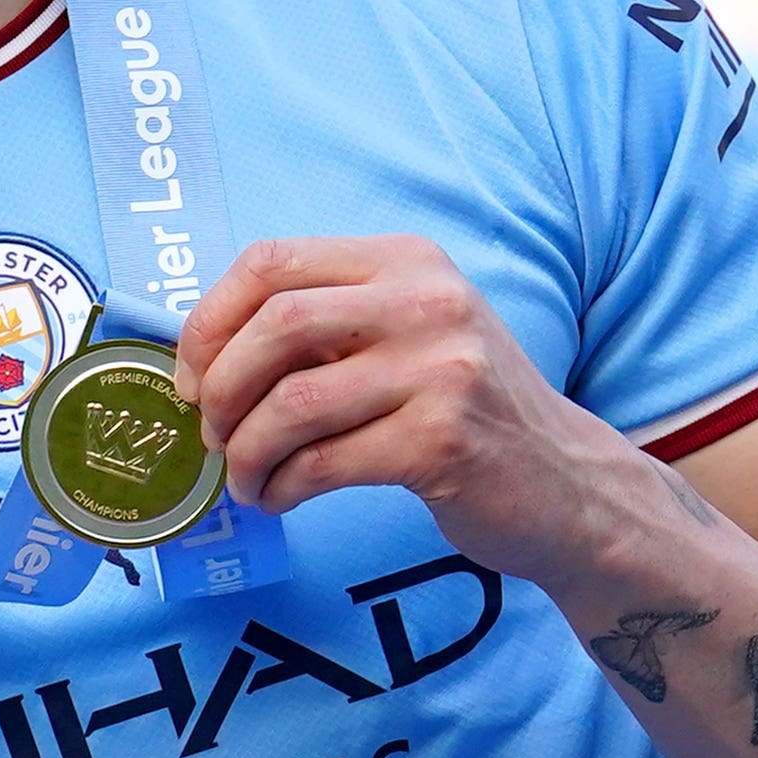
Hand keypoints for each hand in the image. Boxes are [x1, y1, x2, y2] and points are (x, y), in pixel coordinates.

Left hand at [175, 235, 617, 577]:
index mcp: (405, 259)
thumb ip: (325, 325)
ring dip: (246, 453)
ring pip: (291, 404)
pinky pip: (323, 463)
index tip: (191, 375)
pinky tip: (281, 497)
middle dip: (219, 390)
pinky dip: (282, 486)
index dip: (210, 320)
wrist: (567, 484)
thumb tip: (202, 357)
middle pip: (273, 326)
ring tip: (245, 479)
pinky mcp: (444, 440)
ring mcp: (442, 369)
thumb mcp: (408, 335)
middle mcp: (427, 300)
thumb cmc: (463, 411)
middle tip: (211, 436)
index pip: (271, 261)